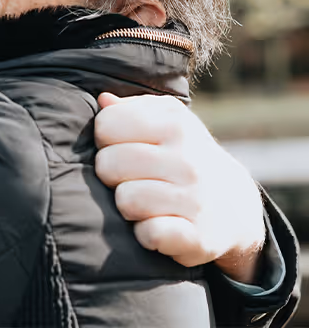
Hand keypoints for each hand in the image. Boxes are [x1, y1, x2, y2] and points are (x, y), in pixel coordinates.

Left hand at [94, 93, 264, 282]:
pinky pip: (148, 234)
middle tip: (132, 179)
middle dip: (111, 175)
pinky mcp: (198, 236)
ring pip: (124, 200)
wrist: (233, 204)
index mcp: (174, 121)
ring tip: (145, 202)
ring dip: (127, 206)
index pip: (106, 125)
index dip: (106, 140)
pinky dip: (145, 234)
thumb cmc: (182, 154)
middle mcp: (187, 157)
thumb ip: (129, 109)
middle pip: (108, 164)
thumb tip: (102, 99)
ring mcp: (195, 198)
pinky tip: (157, 226)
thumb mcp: (164, 121)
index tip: (122, 147)